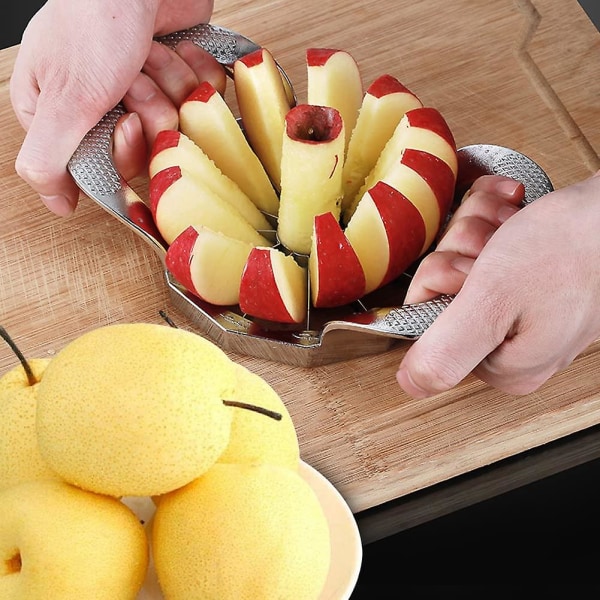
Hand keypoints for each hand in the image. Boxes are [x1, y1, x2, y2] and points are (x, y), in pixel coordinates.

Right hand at [10, 0, 224, 216]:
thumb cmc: (94, 19)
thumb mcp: (64, 100)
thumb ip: (49, 157)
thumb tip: (54, 202)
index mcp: (63, 115)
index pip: (107, 168)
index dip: (125, 147)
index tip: (124, 121)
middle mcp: (103, 106)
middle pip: (147, 146)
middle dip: (148, 108)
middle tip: (131, 77)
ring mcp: (144, 88)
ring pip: (178, 120)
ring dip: (168, 81)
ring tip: (147, 51)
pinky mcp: (177, 74)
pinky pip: (202, 96)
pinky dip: (193, 69)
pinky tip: (175, 46)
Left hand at [397, 171, 599, 396]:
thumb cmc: (569, 250)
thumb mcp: (493, 305)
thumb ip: (447, 351)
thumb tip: (412, 385)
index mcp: (501, 365)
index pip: (430, 322)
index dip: (440, 282)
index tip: (470, 271)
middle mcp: (511, 342)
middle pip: (444, 285)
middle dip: (462, 250)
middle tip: (495, 249)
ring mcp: (522, 307)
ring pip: (461, 254)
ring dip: (479, 229)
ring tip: (511, 230)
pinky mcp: (530, 277)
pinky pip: (485, 240)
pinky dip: (493, 218)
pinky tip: (514, 215)